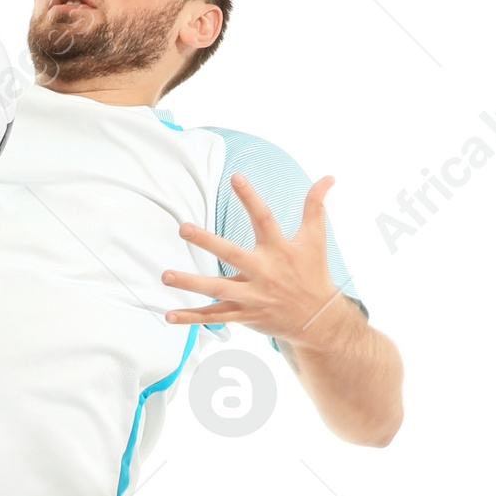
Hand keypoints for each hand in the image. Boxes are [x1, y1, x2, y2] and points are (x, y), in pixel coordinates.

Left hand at [162, 170, 351, 347]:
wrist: (318, 319)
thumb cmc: (313, 273)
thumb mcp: (316, 238)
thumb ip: (315, 206)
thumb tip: (329, 177)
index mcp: (279, 249)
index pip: (264, 218)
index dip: (250, 197)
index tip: (235, 176)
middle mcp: (264, 272)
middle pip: (231, 254)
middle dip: (207, 241)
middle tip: (183, 228)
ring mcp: (253, 296)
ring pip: (217, 289)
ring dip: (190, 283)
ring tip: (166, 275)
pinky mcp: (245, 314)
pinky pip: (215, 317)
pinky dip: (192, 318)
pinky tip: (169, 316)